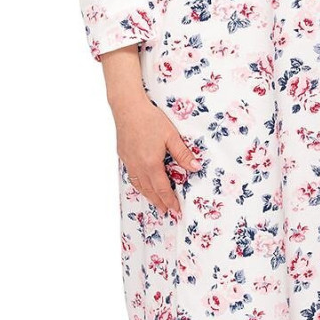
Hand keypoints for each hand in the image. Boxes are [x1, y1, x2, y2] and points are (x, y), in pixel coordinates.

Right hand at [111, 93, 202, 218]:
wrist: (127, 107)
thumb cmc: (150, 119)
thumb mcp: (171, 135)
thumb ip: (183, 154)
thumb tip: (195, 167)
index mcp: (151, 164)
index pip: (162, 189)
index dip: (170, 200)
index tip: (176, 210)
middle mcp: (138, 166)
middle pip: (149, 190)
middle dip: (160, 202)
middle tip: (167, 212)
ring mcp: (129, 162)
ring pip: (139, 185)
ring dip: (148, 196)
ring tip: (156, 203)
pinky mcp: (123, 155)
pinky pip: (131, 176)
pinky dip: (138, 185)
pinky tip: (142, 185)